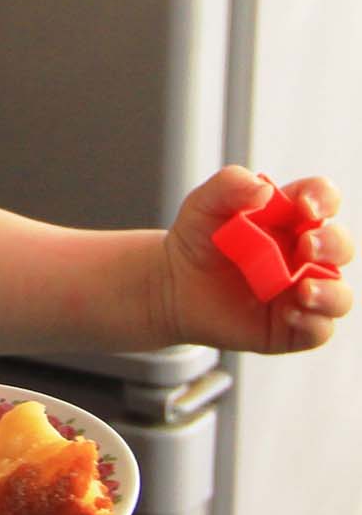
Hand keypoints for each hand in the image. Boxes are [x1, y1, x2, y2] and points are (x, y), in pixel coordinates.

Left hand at [162, 166, 352, 351]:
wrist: (173, 285)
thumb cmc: (198, 240)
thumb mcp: (203, 204)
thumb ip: (230, 185)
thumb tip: (263, 188)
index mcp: (290, 217)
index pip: (323, 199)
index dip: (324, 199)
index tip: (307, 207)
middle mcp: (305, 254)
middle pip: (340, 246)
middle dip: (332, 245)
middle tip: (306, 246)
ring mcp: (303, 290)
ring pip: (339, 293)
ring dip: (330, 291)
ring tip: (303, 289)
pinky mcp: (294, 325)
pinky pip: (319, 329)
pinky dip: (312, 323)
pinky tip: (288, 314)